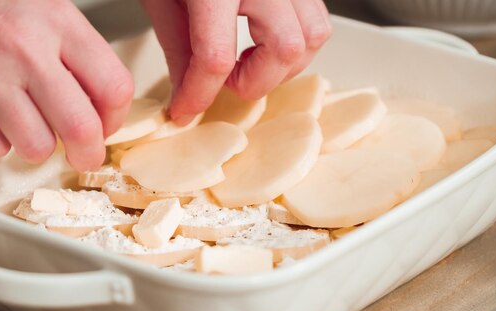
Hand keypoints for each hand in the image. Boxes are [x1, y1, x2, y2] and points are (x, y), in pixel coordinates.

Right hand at [0, 0, 133, 170]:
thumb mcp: (46, 9)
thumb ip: (77, 52)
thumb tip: (102, 104)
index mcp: (59, 23)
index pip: (114, 87)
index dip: (115, 118)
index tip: (106, 125)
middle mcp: (27, 50)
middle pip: (80, 127)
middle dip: (88, 153)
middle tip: (83, 155)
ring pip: (36, 146)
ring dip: (38, 147)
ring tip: (30, 128)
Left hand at [141, 0, 330, 124]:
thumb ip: (178, 47)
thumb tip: (189, 94)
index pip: (215, 57)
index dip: (199, 94)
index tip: (187, 109)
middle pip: (286, 49)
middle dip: (255, 80)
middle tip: (226, 80)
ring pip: (314, 34)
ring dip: (282, 63)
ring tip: (249, 60)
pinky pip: (317, 15)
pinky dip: (295, 39)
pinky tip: (264, 39)